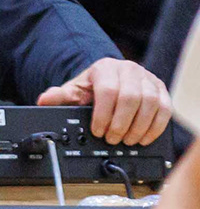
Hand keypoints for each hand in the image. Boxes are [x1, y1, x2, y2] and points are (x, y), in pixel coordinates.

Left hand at [37, 58, 172, 145]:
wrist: (109, 81)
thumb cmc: (91, 88)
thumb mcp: (74, 91)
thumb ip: (59, 97)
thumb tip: (44, 100)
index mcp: (105, 68)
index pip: (108, 91)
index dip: (104, 115)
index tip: (98, 131)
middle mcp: (129, 70)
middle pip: (131, 98)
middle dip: (121, 123)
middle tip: (112, 139)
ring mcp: (148, 78)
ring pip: (150, 104)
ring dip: (139, 127)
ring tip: (127, 140)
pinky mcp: (161, 89)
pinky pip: (165, 108)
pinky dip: (155, 126)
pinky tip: (144, 137)